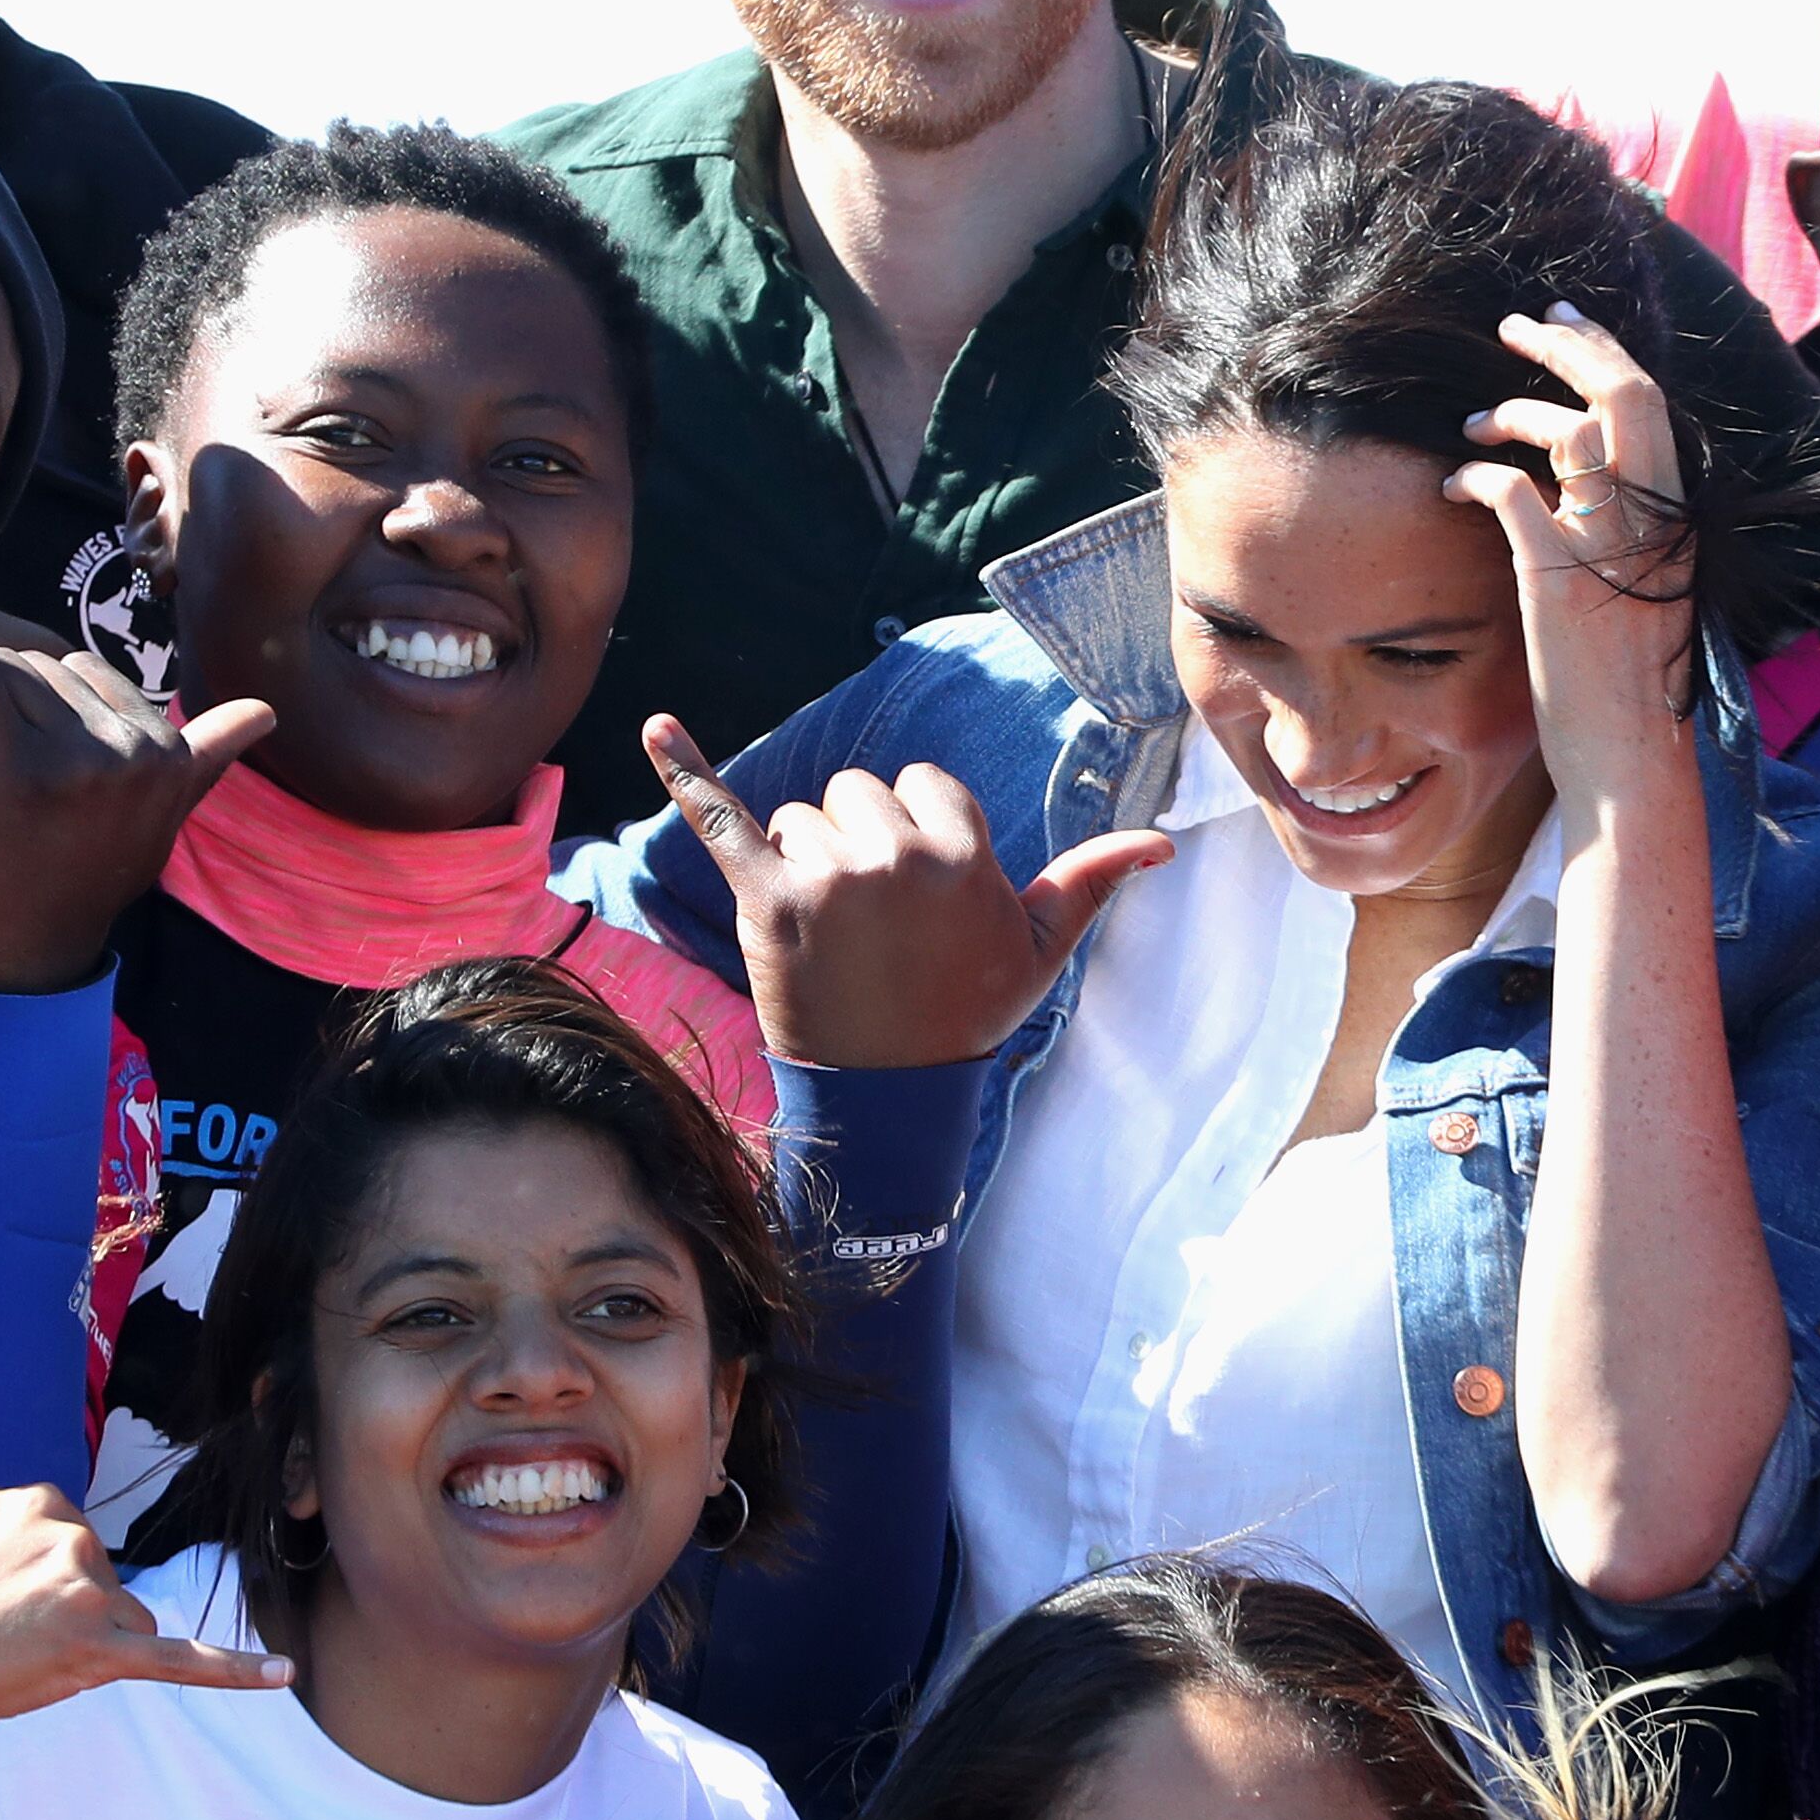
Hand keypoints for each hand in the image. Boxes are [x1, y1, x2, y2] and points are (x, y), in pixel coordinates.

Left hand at [0, 550, 269, 994]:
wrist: (31, 953)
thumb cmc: (87, 877)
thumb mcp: (164, 815)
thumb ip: (208, 756)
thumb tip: (269, 711)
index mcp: (172, 752)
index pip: (93, 675)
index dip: (57, 722)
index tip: (58, 793)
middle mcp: (137, 747)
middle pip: (44, 669)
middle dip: (14, 715)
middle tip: (15, 796)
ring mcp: (80, 754)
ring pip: (5, 677)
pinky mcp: (18, 761)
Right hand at [0, 1353, 285, 1764]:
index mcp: (43, 1499)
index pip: (73, 1541)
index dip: (35, 1577)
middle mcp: (70, 1539)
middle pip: (103, 1581)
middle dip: (62, 1611)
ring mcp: (86, 1598)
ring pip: (126, 1621)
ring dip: (87, 1644)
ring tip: (17, 1655)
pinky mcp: (99, 1654)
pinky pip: (182, 1658)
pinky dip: (236, 1668)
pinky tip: (282, 1672)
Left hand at [644, 711, 1165, 1068]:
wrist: (889, 1091)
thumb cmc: (966, 1013)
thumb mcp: (1039, 950)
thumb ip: (1091, 880)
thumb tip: (1164, 841)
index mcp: (960, 853)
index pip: (923, 786)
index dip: (919, 835)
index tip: (923, 899)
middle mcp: (895, 855)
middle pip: (857, 793)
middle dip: (860, 842)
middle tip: (873, 923)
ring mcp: (827, 875)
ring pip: (802, 818)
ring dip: (808, 861)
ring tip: (831, 933)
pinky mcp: (767, 900)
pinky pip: (722, 820)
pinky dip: (684, 772)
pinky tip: (655, 728)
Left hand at [1454, 303, 1703, 826]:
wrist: (1630, 754)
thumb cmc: (1630, 682)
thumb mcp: (1647, 586)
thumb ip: (1630, 528)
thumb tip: (1589, 480)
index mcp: (1678, 516)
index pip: (1650, 404)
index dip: (1605, 352)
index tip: (1566, 325)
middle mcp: (1653, 520)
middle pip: (1622, 394)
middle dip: (1567, 347)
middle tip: (1517, 327)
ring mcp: (1608, 546)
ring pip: (1570, 431)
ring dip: (1513, 412)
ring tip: (1473, 426)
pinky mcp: (1557, 577)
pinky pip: (1513, 492)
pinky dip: (1476, 474)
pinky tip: (1452, 485)